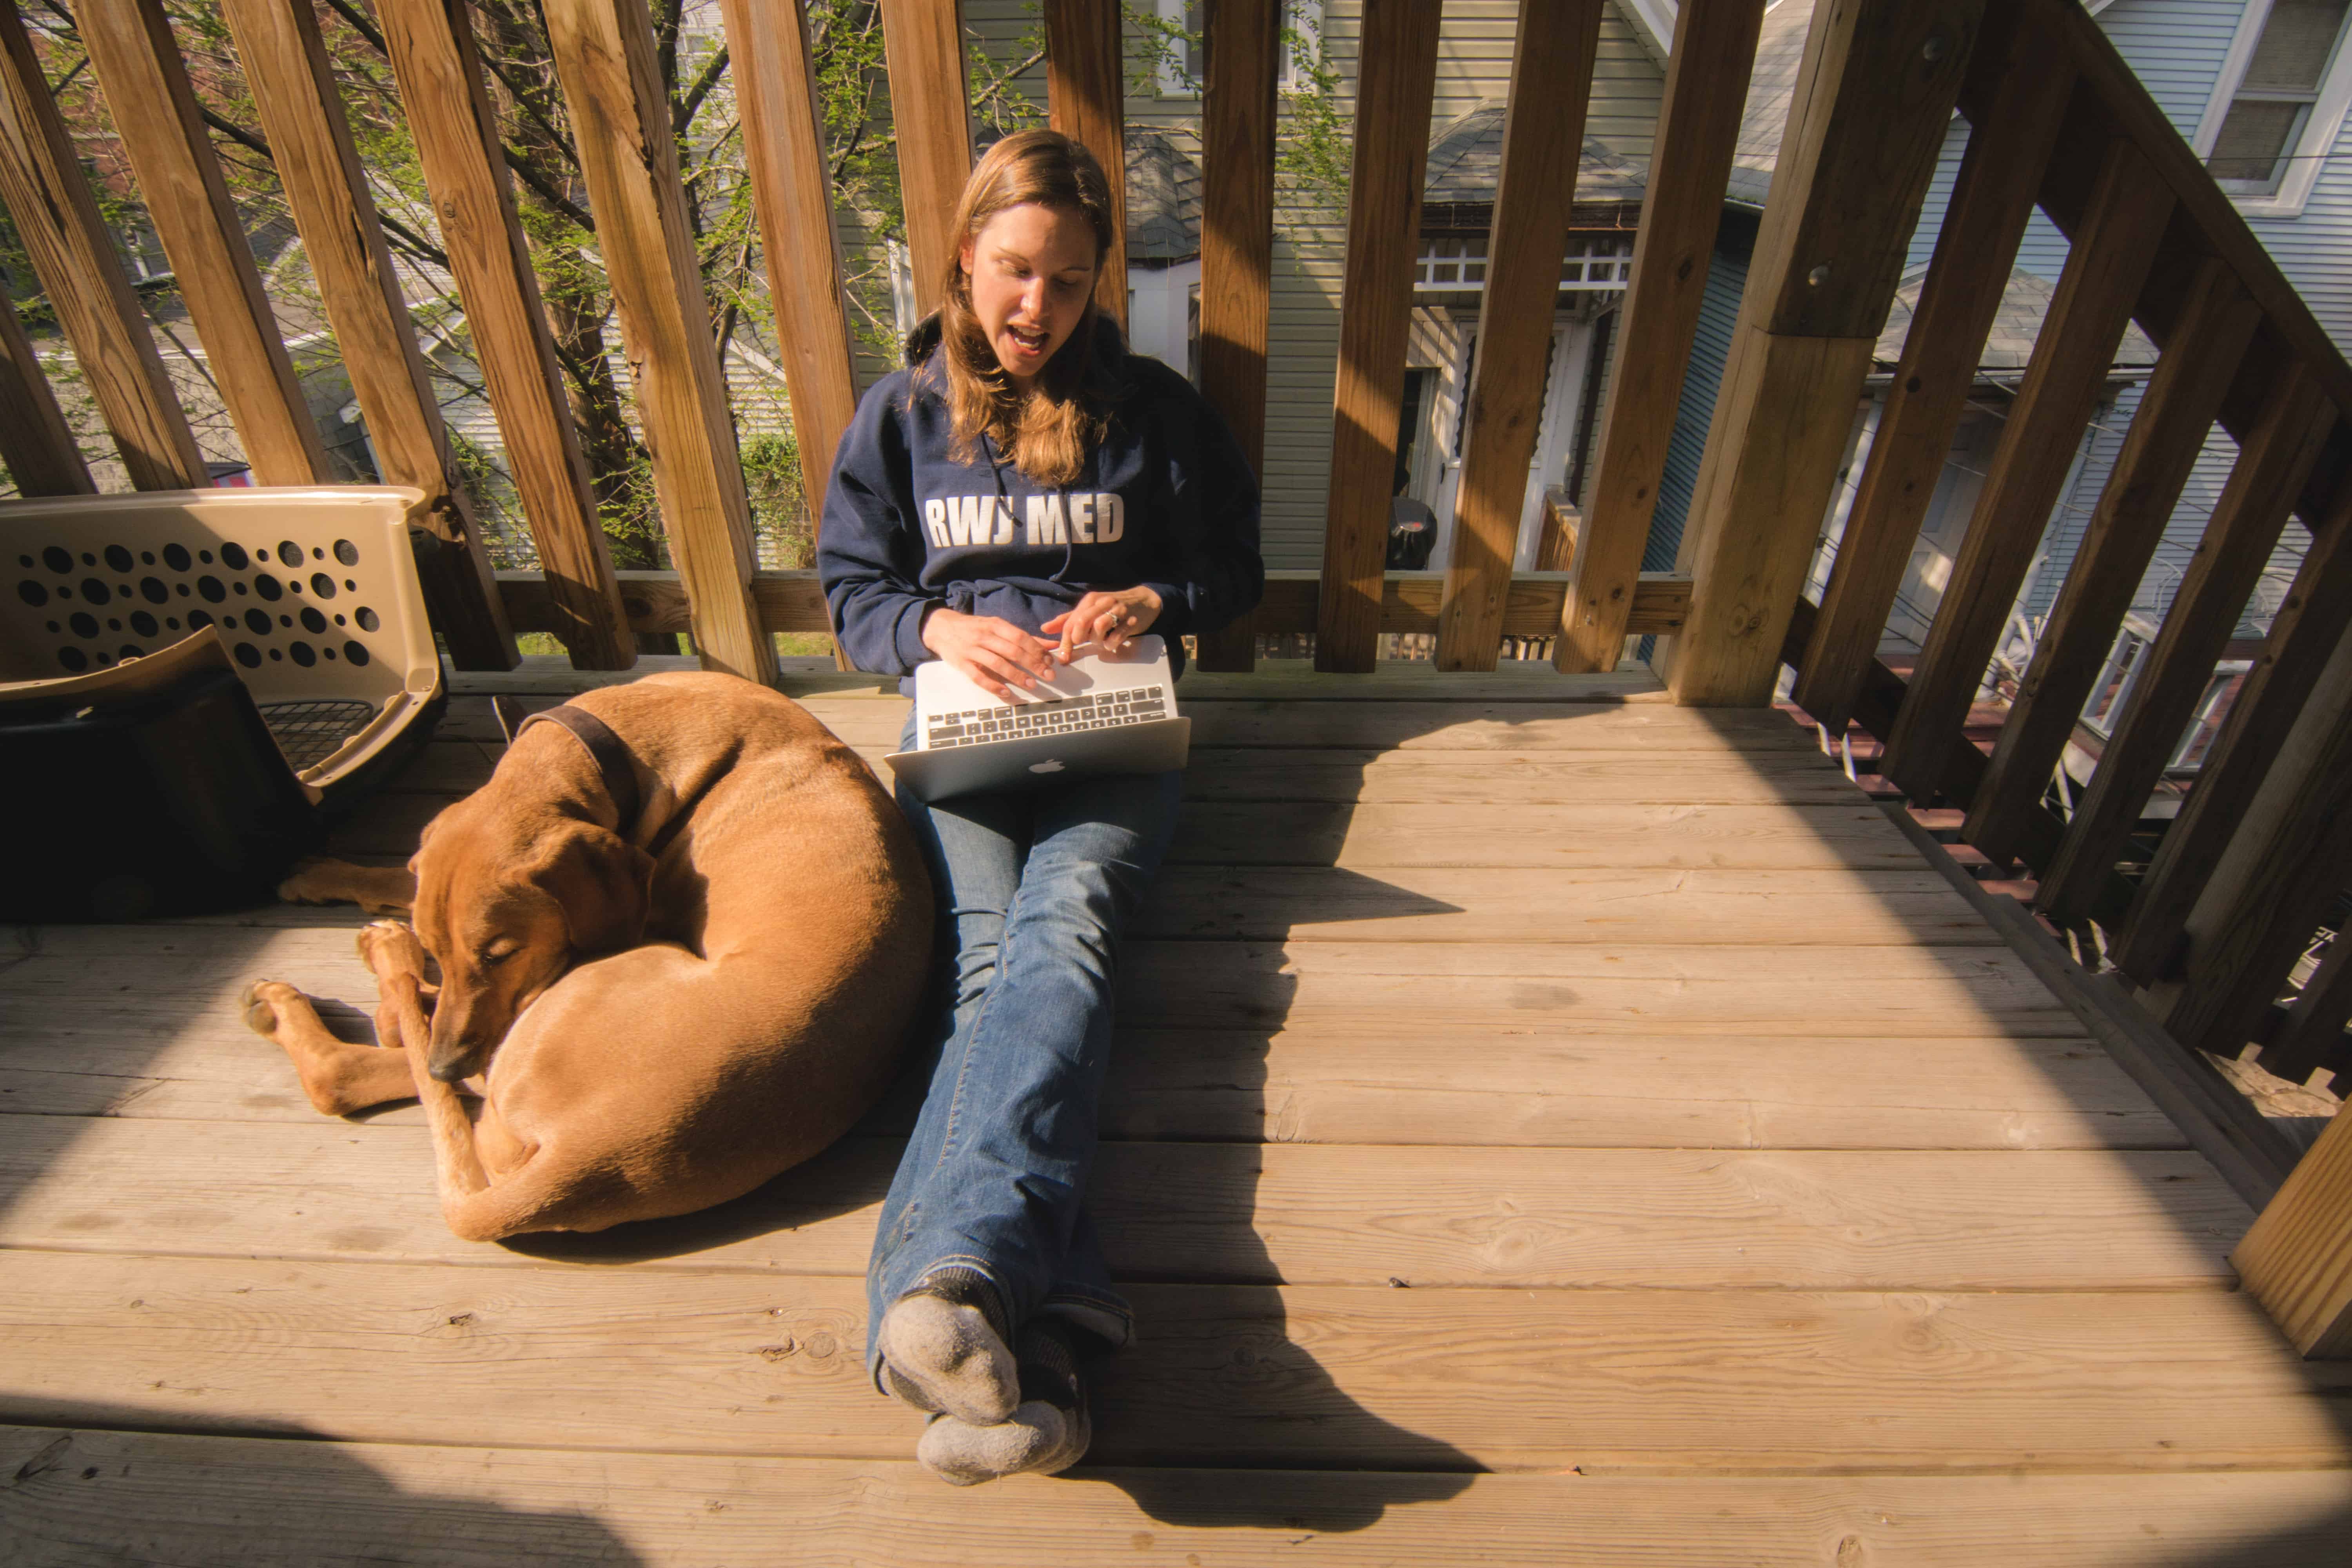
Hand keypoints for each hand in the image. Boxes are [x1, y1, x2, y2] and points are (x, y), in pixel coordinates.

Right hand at [920, 607, 1057, 698]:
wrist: (941, 628)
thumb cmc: (975, 628)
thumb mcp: (998, 627)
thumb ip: (1024, 638)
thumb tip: (1051, 646)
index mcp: (995, 625)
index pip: (1020, 637)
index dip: (1037, 650)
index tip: (1050, 661)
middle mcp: (984, 636)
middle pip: (1012, 651)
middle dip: (1033, 664)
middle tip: (1048, 676)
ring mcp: (972, 650)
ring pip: (997, 664)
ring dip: (1016, 675)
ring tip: (1031, 685)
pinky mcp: (961, 664)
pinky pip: (978, 676)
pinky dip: (992, 685)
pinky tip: (1005, 693)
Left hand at [1040, 586, 1162, 662]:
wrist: (1144, 600)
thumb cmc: (1113, 608)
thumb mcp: (1089, 610)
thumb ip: (1068, 619)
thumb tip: (1045, 628)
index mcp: (1090, 600)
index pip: (1071, 622)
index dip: (1064, 642)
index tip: (1062, 657)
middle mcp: (1102, 603)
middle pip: (1081, 622)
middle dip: (1079, 639)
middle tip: (1084, 643)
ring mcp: (1118, 611)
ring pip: (1099, 628)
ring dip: (1098, 640)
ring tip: (1102, 640)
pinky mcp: (1131, 620)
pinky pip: (1116, 637)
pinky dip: (1111, 644)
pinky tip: (1113, 642)